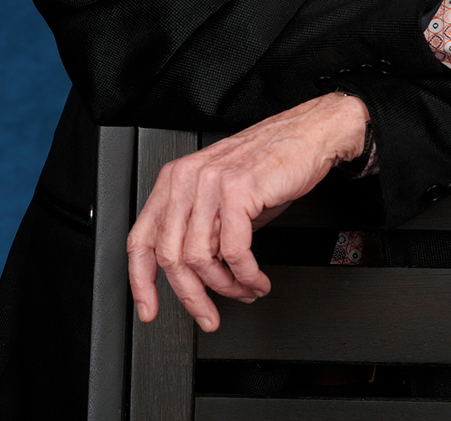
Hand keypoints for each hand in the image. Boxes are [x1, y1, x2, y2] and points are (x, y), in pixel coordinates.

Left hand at [126, 92, 367, 330]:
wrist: (309, 134)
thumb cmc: (270, 163)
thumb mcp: (223, 195)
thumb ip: (202, 229)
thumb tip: (195, 275)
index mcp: (175, 178)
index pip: (142, 238)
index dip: (141, 281)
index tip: (149, 309)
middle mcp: (188, 178)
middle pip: (172, 256)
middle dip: (192, 296)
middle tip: (209, 315)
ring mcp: (211, 182)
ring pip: (201, 259)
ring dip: (226, 287)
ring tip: (244, 290)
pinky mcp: (239, 190)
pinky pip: (235, 251)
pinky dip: (247, 276)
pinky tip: (257, 280)